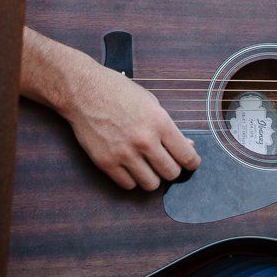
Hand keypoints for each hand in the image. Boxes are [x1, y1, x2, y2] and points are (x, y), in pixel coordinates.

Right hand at [65, 64, 201, 190]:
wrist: (85, 91)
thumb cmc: (119, 93)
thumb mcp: (152, 103)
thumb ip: (170, 128)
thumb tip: (188, 146)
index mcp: (160, 123)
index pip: (186, 156)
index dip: (192, 163)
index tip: (190, 163)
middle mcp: (144, 141)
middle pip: (171, 173)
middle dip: (172, 170)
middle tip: (167, 163)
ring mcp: (124, 154)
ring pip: (151, 184)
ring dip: (153, 177)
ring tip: (148, 167)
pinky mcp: (106, 162)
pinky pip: (128, 185)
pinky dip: (132, 179)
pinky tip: (131, 168)